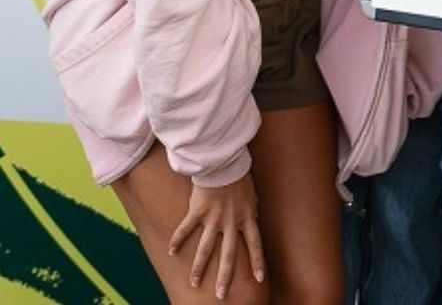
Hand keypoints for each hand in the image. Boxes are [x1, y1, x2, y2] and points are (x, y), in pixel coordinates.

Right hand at [168, 174, 263, 297]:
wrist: (225, 160)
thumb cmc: (239, 176)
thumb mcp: (251, 195)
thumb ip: (251, 210)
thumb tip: (254, 219)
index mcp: (247, 217)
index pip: (256, 243)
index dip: (258, 261)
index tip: (261, 279)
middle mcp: (231, 221)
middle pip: (229, 254)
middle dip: (225, 276)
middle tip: (221, 295)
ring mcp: (214, 217)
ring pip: (206, 248)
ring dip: (199, 267)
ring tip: (194, 283)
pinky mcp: (198, 210)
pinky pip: (186, 228)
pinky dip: (178, 239)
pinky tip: (171, 252)